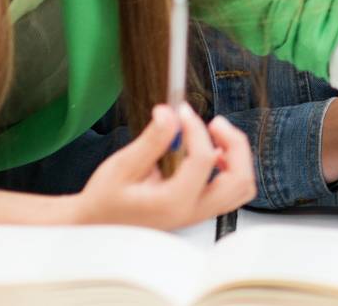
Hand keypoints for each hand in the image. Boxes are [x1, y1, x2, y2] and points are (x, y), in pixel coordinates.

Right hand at [74, 103, 253, 228]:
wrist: (96, 226)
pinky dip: (230, 167)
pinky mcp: (198, 209)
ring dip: (236, 157)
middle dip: (234, 145)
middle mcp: (192, 212)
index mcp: (173, 203)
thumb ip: (152, 140)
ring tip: (216, 136)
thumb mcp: (121, 166)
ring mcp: (198, 214)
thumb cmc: (104, 200)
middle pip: (239, 180)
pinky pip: (230, 191)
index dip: (196, 128)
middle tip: (214, 123)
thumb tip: (170, 112)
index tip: (181, 111)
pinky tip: (210, 152)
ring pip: (241, 188)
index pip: (203, 160)